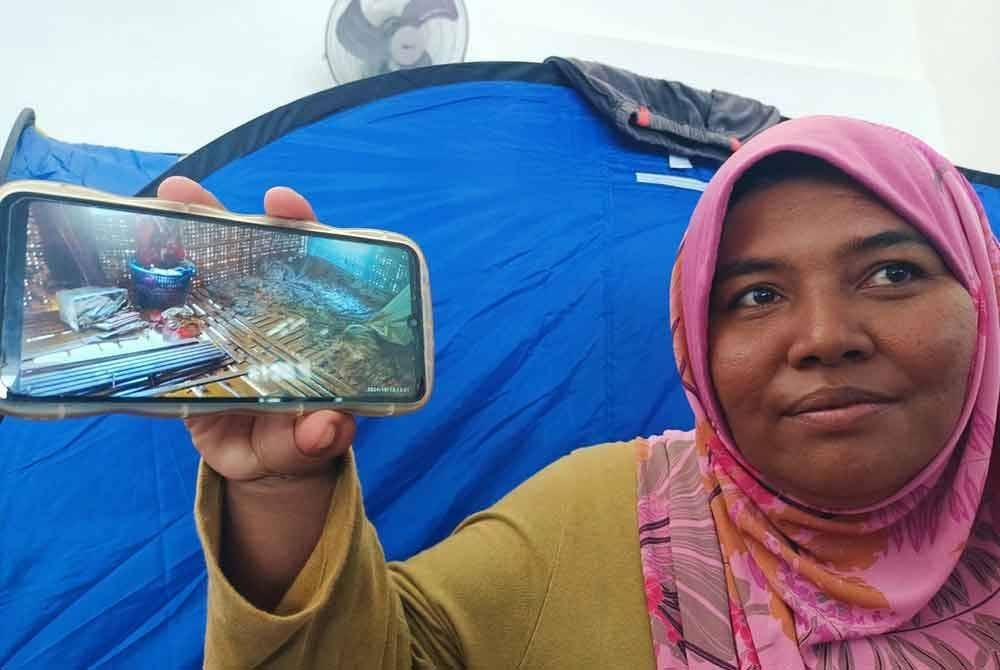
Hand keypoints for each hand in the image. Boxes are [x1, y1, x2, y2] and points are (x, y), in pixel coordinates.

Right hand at [157, 177, 355, 481]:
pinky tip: (122, 254)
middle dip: (221, 215)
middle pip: (250, 252)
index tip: (281, 203)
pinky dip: (150, 280)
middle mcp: (271, 313)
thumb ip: (315, 441)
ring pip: (207, 268)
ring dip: (180, 232)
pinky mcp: (190, 341)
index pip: (311, 265)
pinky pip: (171, 305)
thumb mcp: (302, 448)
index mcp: (311, 327)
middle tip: (184, 193)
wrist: (261, 464)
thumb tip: (329, 428)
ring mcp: (228, 323)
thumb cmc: (292, 446)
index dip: (301, 228)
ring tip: (152, 203)